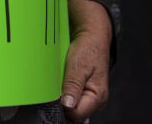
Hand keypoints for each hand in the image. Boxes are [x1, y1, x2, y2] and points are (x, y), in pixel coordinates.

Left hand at [61, 0, 111, 122]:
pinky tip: (61, 84)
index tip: (53, 95)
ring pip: (70, 108)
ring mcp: (89, 99)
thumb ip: (73, 86)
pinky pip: (70, 101)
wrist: (92, 37)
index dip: (62, 106)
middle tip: (54, 86)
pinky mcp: (82, 94)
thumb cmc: (88, 49)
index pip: (76, 114)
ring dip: (61, 98)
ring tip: (59, 83)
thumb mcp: (79, 65)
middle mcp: (96, 102)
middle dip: (61, 103)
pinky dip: (63, 95)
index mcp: (98, 97)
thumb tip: (67, 105)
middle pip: (73, 114)